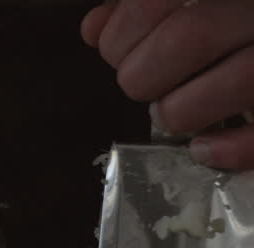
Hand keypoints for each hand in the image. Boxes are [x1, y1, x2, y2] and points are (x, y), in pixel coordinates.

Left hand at [82, 0, 253, 169]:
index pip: (155, 0)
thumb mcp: (189, 8)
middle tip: (141, 87)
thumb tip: (93, 28)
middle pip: (190, 36)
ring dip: (180, 110)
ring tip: (169, 114)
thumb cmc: (223, 34)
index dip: (121, 33)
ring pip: (239, 79)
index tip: (117, 52)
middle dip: (143, 74)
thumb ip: (143, 12)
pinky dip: (228, 148)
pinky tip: (203, 148)